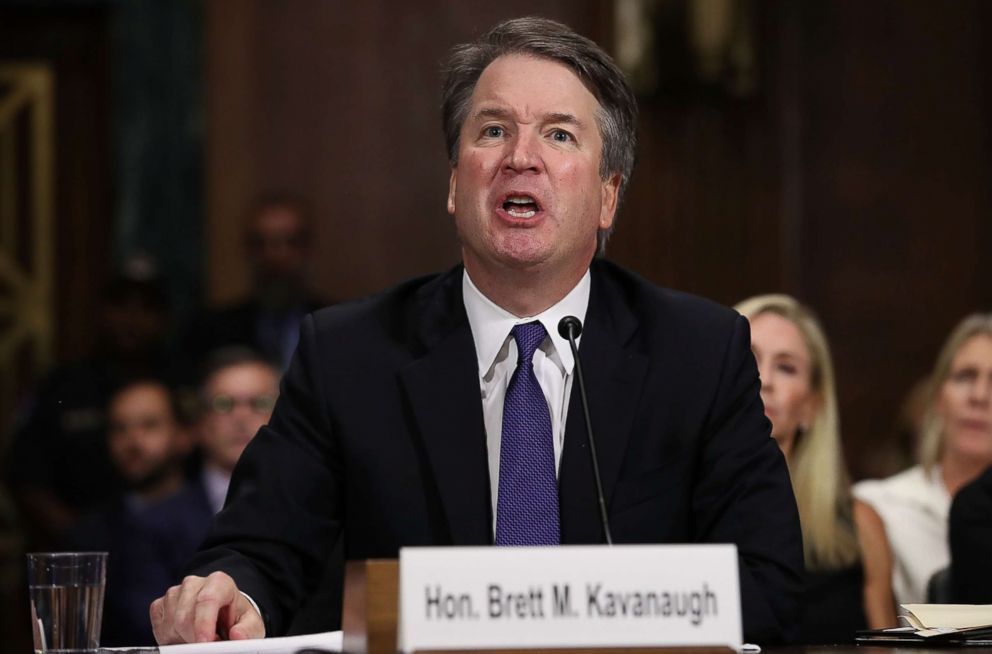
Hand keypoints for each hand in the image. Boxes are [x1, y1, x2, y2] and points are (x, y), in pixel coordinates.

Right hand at [150, 571, 264, 643]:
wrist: (222, 615)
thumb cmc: (236, 619)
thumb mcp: (250, 624)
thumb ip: (248, 630)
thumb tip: (238, 635)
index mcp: (219, 582)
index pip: (207, 600)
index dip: (204, 624)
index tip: (206, 643)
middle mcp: (194, 583)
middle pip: (184, 617)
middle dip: (194, 639)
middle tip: (207, 647)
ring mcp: (174, 593)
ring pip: (170, 624)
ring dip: (183, 640)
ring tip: (200, 640)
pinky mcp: (159, 605)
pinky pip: (159, 628)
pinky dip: (170, 640)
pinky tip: (185, 637)